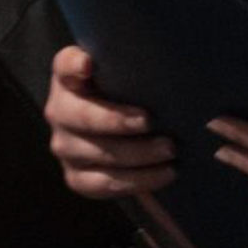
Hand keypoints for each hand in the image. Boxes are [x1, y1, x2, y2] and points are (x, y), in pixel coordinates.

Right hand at [44, 45, 175, 198]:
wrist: (143, 138)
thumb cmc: (146, 97)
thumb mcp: (147, 76)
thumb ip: (150, 67)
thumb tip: (187, 63)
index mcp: (73, 78)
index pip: (65, 65)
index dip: (74, 65)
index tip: (89, 65)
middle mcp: (60, 110)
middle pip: (76, 115)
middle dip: (113, 120)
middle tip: (150, 121)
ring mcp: (65, 146)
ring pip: (90, 152)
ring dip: (134, 154)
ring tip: (170, 150)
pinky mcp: (76, 176)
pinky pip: (99, 184)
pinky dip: (134, 181)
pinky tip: (164, 173)